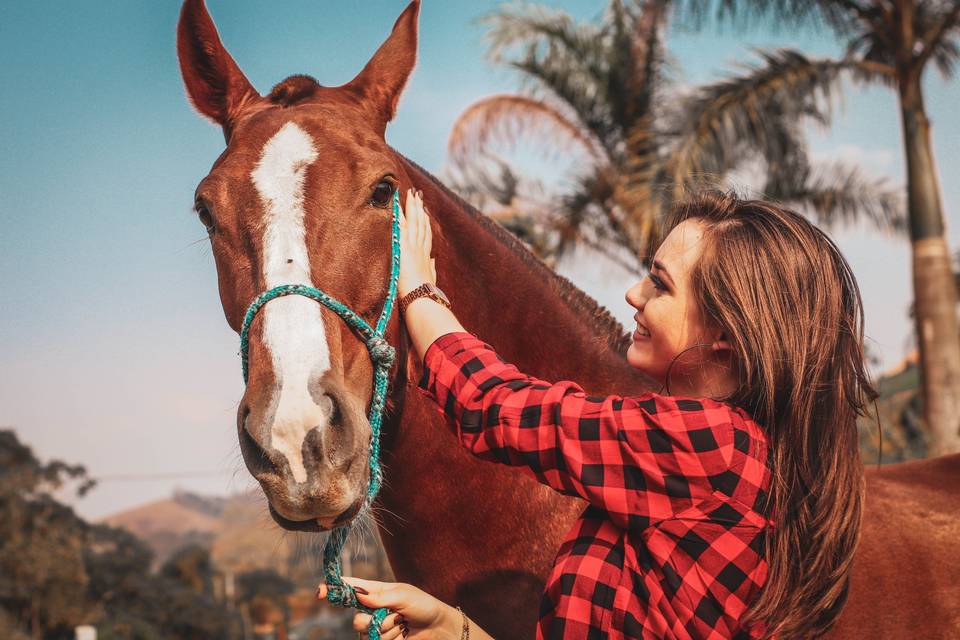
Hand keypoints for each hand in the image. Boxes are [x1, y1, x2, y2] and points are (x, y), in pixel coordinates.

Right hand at [316, 577, 460, 638]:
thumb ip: (379, 596)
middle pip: (356, 619)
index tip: (320, 591)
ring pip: (367, 632)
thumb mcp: (403, 595)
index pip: (350, 589)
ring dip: (388, 629)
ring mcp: (377, 627)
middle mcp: (373, 610)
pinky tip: (403, 634)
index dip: (333, 588)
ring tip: (403, 624)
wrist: (439, 628)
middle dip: (375, 620)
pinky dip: (392, 639)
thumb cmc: (423, 606)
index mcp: (376, 592)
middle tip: (396, 615)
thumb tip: (357, 593)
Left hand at [397, 188, 436, 298]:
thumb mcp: (430, 279)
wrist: (421, 297)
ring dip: (412, 206)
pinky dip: (399, 213)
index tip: (424, 211)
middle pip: (421, 223)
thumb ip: (431, 269)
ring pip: (414, 220)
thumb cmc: (425, 293)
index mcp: (426, 256)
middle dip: (419, 208)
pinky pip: (401, 224)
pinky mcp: (404, 246)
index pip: (426, 234)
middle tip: (417, 194)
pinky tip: (395, 203)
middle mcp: (421, 247)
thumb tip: (433, 261)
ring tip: (411, 193)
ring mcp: (413, 245)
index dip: (425, 221)